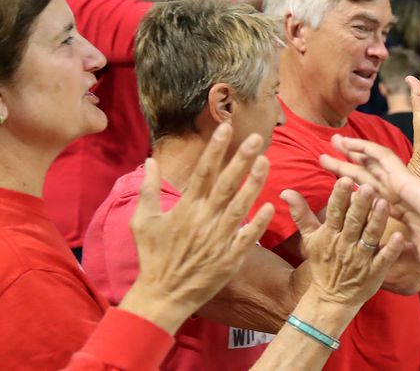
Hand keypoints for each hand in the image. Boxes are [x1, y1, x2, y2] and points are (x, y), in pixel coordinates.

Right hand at [119, 124, 274, 333]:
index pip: (202, 173)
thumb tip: (150, 160)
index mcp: (184, 209)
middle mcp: (203, 221)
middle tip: (256, 138)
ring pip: (239, 207)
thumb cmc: (153, 257)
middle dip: (240, 160)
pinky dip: (258, 223)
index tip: (226, 128)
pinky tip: (271, 206)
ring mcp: (218, 240)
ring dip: (253, 184)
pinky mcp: (230, 259)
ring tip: (266, 161)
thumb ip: (148, 190)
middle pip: (225, 185)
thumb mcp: (142, 222)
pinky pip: (247, 238)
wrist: (162, 296)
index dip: (215, 149)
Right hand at [281, 180, 404, 306]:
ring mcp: (361, 259)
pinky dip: (391, 249)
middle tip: (368, 187)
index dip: (340, 197)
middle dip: (360, 205)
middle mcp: (345, 245)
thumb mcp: (309, 239)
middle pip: (353, 222)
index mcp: (330, 235)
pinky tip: (399, 236)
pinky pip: (384, 259)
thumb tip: (286, 190)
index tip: (345, 179)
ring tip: (384, 203)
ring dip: (377, 221)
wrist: (329, 299)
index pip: (335, 212)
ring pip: (370, 237)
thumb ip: (301, 214)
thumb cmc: (322, 264)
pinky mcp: (375, 273)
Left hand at [319, 144, 419, 271]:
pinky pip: (381, 157)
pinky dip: (364, 148)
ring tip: (332, 141)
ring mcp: (402, 184)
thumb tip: (389, 257)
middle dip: (346, 167)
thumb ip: (402, 252)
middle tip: (326, 157)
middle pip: (367, 177)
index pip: (375, 198)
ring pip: (370, 163)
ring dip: (350, 152)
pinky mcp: (404, 177)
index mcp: (404, 212)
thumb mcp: (419, 253)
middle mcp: (400, 195)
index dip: (357, 193)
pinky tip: (349, 141)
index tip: (342, 189)